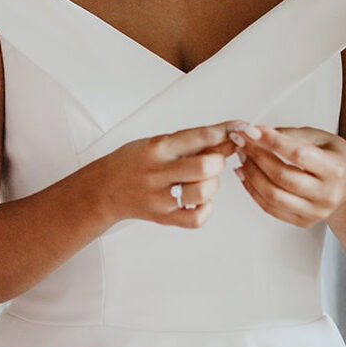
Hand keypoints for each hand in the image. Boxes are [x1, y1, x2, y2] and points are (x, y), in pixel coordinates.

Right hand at [101, 121, 238, 228]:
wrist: (105, 189)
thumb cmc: (132, 162)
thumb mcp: (157, 142)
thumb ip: (190, 143)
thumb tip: (225, 139)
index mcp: (157, 148)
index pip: (198, 136)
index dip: (224, 131)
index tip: (240, 128)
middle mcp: (158, 173)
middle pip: (204, 167)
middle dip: (219, 160)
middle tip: (215, 160)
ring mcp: (160, 198)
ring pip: (203, 192)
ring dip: (212, 184)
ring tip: (204, 180)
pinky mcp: (163, 218)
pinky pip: (196, 218)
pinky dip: (206, 208)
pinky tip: (199, 199)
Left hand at [231, 124, 345, 226]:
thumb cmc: (336, 158)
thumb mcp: (321, 137)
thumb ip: (292, 134)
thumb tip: (261, 133)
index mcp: (335, 169)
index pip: (298, 155)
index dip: (272, 141)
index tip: (252, 130)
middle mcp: (328, 194)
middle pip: (282, 176)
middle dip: (256, 156)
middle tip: (243, 141)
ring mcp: (316, 212)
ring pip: (273, 196)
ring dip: (251, 174)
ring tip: (243, 157)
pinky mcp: (304, 221)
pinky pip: (271, 209)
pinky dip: (253, 191)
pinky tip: (246, 175)